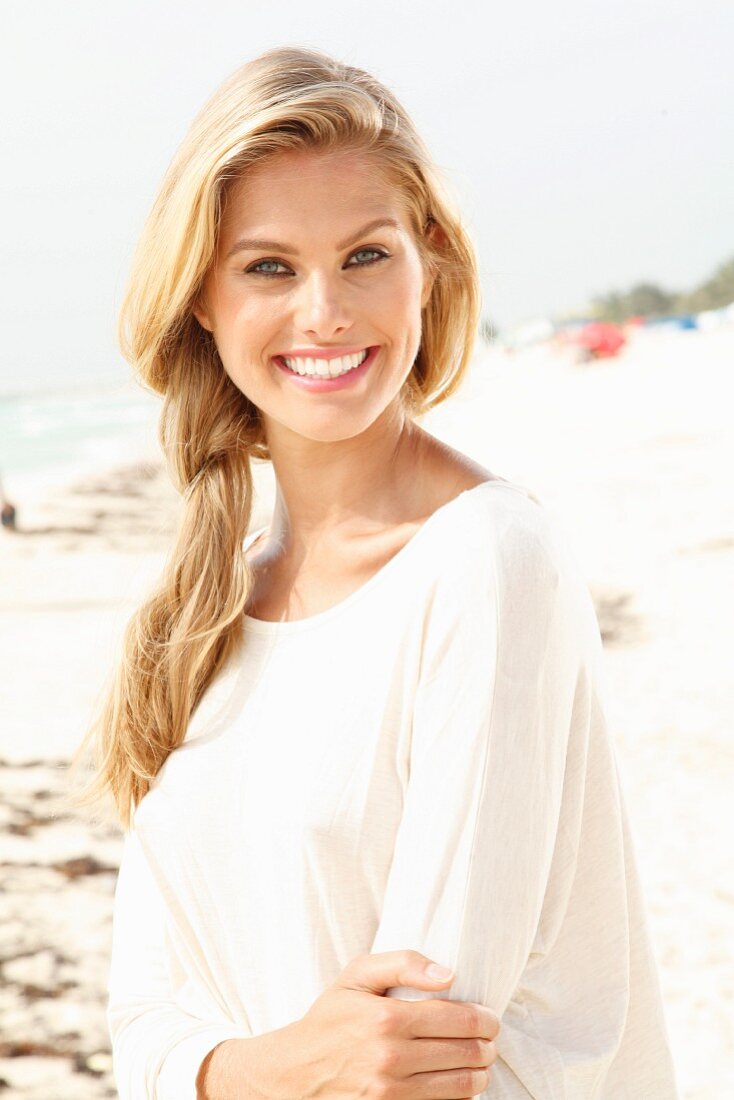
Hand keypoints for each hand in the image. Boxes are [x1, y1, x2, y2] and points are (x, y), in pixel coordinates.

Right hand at [208, 949, 499, 1097]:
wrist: (295, 1072)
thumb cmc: (331, 1018)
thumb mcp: (358, 975)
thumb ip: (404, 963)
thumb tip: (448, 974)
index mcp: (387, 1018)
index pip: (458, 1019)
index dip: (484, 1019)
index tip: (490, 1017)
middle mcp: (391, 1057)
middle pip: (464, 1054)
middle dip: (486, 1046)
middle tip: (490, 1040)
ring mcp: (391, 1093)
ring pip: (458, 1087)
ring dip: (478, 1075)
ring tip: (480, 1063)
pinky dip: (456, 1097)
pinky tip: (457, 1083)